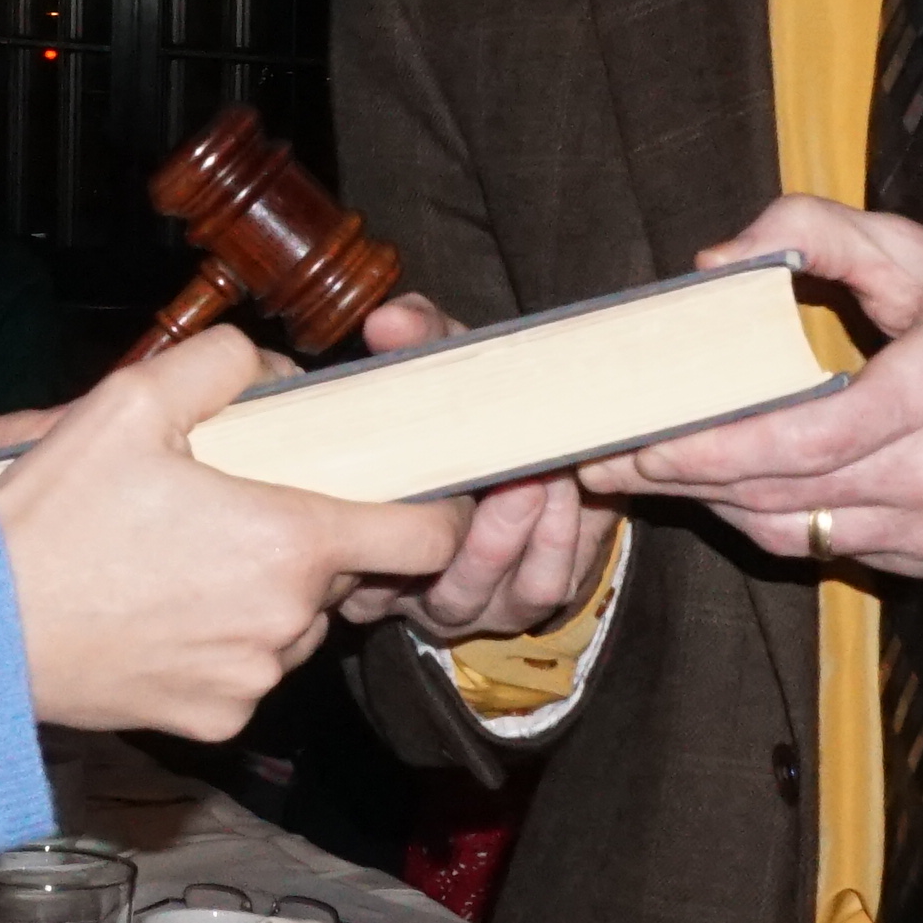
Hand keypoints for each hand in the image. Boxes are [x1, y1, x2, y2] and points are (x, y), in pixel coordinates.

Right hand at [0, 327, 464, 739]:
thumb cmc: (53, 518)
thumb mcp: (130, 400)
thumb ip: (224, 362)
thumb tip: (277, 372)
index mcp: (290, 542)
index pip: (427, 537)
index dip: (436, 512)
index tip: (417, 496)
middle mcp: (287, 621)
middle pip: (345, 573)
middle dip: (310, 538)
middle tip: (240, 508)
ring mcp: (254, 681)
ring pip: (295, 623)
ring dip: (268, 593)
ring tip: (189, 561)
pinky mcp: (217, 722)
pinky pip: (249, 672)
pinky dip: (224, 643)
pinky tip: (164, 612)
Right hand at [326, 293, 610, 639]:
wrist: (536, 438)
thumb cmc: (472, 407)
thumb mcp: (442, 368)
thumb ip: (418, 342)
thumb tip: (389, 321)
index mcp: (364, 539)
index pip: (352, 560)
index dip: (380, 533)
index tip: (418, 476)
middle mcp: (403, 585)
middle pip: (416, 580)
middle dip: (467, 533)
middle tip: (503, 476)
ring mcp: (464, 601)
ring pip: (479, 592)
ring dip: (515, 535)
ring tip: (543, 477)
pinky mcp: (524, 602)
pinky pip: (539, 588)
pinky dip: (557, 541)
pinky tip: (570, 492)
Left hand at [589, 195, 922, 580]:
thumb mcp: (913, 247)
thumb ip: (812, 229)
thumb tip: (714, 263)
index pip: (804, 439)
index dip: (711, 450)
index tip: (638, 444)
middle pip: (786, 493)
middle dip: (686, 481)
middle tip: (610, 460)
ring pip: (796, 531)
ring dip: (715, 505)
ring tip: (654, 474)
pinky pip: (825, 547)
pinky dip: (768, 518)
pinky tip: (727, 489)